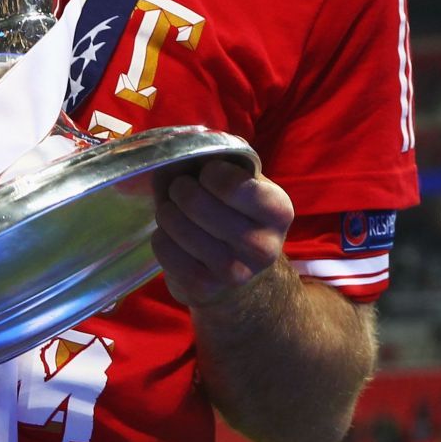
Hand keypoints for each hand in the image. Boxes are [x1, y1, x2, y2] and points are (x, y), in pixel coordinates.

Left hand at [152, 159, 294, 307]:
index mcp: (278, 210)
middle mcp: (263, 246)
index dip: (209, 172)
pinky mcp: (205, 289)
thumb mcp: (244, 186)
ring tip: (175, 212)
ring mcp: (234, 272)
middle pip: (197, 203)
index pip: (232, 183)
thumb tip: (174, 152)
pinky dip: (162, 237)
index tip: (207, 174)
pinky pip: (165, 249)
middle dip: (180, 189)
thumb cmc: (238, 217)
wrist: (244, 281)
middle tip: (182, 190)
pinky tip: (173, 237)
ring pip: (176, 225)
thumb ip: (219, 163)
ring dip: (167, 212)